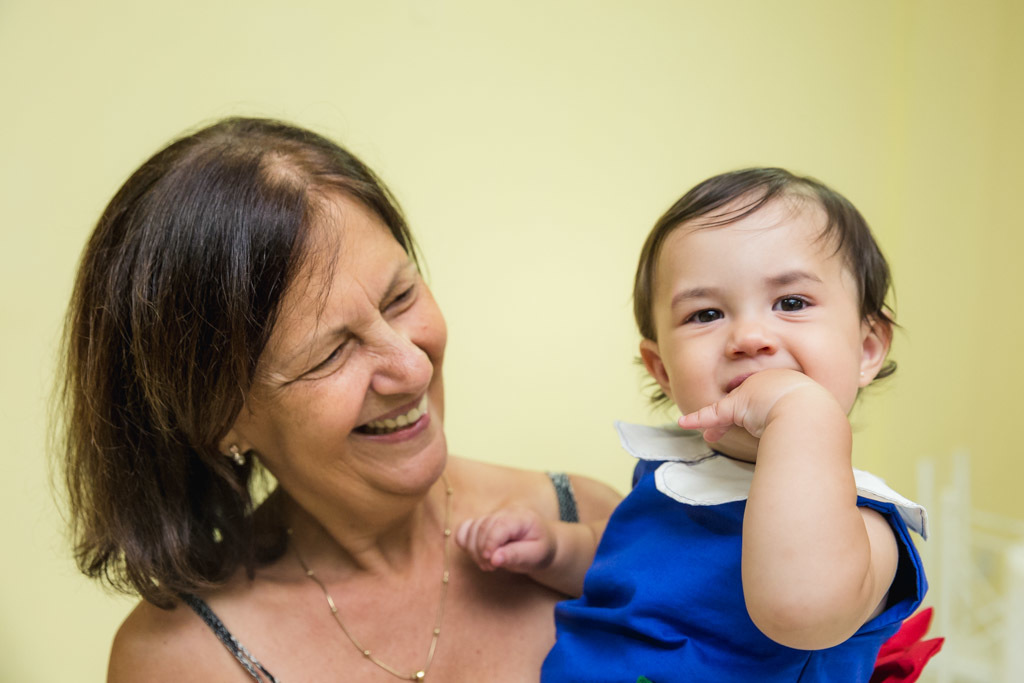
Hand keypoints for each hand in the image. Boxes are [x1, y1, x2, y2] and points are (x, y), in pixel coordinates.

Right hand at [455, 507, 555, 574]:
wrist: (541, 543)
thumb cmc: (540, 549)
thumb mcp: (536, 555)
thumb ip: (517, 555)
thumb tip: (494, 559)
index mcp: (520, 517)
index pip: (499, 526)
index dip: (490, 543)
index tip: (491, 562)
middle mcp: (504, 513)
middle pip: (481, 528)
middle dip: (481, 551)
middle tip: (491, 567)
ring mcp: (491, 517)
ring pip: (471, 530)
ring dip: (473, 550)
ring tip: (488, 564)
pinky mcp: (482, 524)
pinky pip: (464, 529)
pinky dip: (465, 542)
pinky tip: (477, 554)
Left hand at [678, 369, 834, 442]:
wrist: (814, 415)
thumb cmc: (820, 421)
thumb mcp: (814, 421)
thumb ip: (808, 431)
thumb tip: (817, 457)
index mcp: (791, 385)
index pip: (770, 398)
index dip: (758, 412)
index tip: (755, 423)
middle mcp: (770, 384)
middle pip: (747, 401)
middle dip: (734, 416)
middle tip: (722, 432)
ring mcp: (753, 395)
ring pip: (728, 409)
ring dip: (717, 425)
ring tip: (710, 436)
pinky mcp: (737, 406)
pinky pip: (713, 414)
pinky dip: (698, 419)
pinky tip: (684, 422)